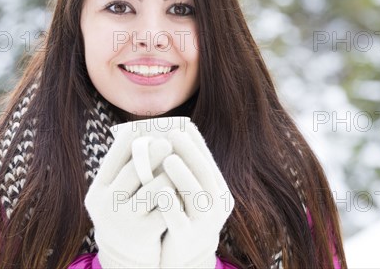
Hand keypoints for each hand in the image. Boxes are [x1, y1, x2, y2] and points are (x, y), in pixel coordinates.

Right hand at [85, 126, 173, 267]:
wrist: (125, 259)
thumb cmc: (125, 214)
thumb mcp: (116, 195)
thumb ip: (125, 169)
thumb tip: (143, 132)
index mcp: (97, 191)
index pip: (113, 158)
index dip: (128, 140)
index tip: (141, 126)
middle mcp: (106, 206)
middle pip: (134, 170)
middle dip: (153, 152)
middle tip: (167, 140)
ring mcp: (124, 221)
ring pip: (154, 189)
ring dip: (170, 173)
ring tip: (179, 163)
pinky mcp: (144, 234)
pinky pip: (167, 208)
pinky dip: (178, 195)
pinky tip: (186, 187)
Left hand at [158, 122, 234, 267]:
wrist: (182, 259)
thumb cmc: (182, 216)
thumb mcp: (189, 193)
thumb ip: (185, 170)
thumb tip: (171, 134)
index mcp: (219, 192)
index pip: (209, 162)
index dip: (197, 142)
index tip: (183, 124)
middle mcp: (216, 206)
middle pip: (204, 174)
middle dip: (189, 152)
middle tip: (173, 132)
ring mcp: (203, 224)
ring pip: (195, 196)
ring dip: (182, 175)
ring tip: (168, 157)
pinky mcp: (186, 239)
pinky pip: (179, 220)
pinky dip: (171, 204)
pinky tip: (160, 191)